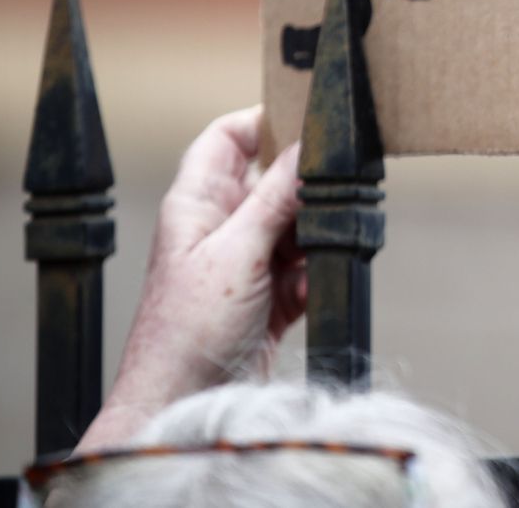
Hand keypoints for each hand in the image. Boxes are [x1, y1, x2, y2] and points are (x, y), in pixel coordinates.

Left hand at [77, 108, 305, 449]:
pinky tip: (313, 288)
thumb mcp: (236, 254)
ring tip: (325, 243)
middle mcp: (219, 229)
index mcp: (196, 205)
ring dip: (316, 234)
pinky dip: (316, 276)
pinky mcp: (268, 300)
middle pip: (273, 181)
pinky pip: (306, 270)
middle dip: (305, 184)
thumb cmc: (185, 334)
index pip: (227, 139)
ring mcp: (245, 265)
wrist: (182, 406)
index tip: (308, 112)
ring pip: (295, 225)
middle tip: (335, 183)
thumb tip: (308, 147)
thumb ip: (275, 199)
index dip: (262, 120)